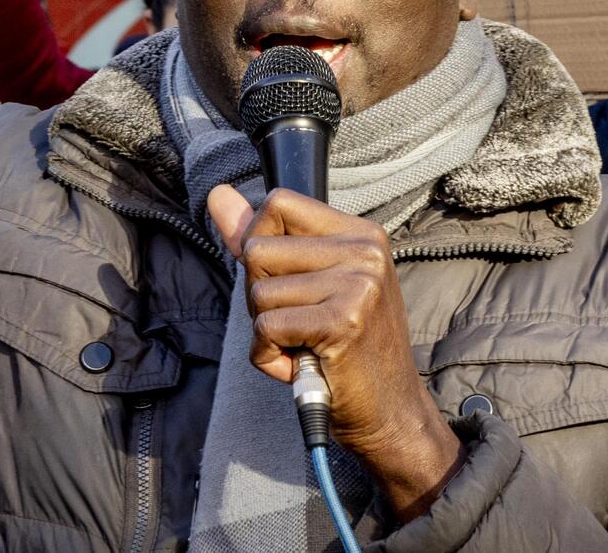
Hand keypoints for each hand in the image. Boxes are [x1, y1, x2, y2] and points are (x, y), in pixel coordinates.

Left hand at [208, 185, 463, 522]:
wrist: (390, 413)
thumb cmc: (345, 349)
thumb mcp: (309, 284)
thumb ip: (262, 237)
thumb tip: (217, 194)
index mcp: (360, 233)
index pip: (278, 203)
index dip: (261, 242)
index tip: (285, 279)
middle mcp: (364, 250)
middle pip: (258, 250)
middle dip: (260, 295)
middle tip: (299, 322)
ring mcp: (358, 284)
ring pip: (257, 293)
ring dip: (266, 331)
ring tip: (304, 345)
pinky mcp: (342, 322)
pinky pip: (266, 327)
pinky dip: (269, 356)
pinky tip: (301, 364)